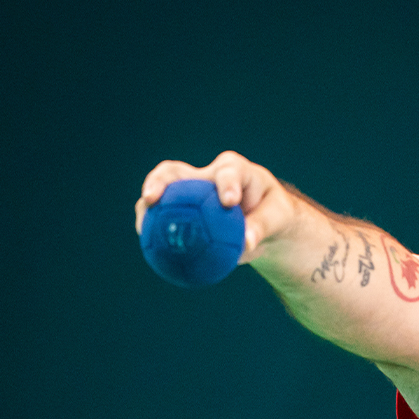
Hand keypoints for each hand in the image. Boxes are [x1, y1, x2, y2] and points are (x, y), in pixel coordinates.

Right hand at [135, 151, 297, 262]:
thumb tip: (245, 244)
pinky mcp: (181, 210)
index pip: (229, 171)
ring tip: (142, 226)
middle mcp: (206, 176)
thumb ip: (261, 227)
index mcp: (234, 170)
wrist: (264, 223)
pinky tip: (150, 249)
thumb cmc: (273, 214)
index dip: (226, 183)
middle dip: (160, 181)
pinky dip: (154, 230)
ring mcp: (189, 192)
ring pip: (161, 194)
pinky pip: (163, 218)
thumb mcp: (277, 218)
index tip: (228, 202)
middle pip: (176, 171)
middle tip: (153, 197)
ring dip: (147, 206)